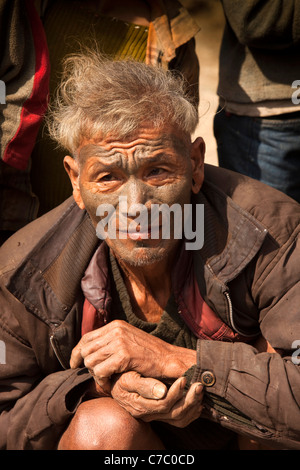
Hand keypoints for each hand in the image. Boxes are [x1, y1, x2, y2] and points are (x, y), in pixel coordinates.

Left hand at [70, 320, 195, 391]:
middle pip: (85, 350)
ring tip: (105, 381)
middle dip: (86, 366)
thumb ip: (111, 340)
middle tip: (95, 376)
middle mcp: (115, 330)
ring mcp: (119, 342)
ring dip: (95, 375)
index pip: (86, 337)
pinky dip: (102, 382)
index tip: (74, 364)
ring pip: (90, 362)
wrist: (169, 359)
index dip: (77, 352)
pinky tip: (110, 385)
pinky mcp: (123, 356)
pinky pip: (100, 372)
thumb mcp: (128, 339)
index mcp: (115, 325)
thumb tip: (89, 350)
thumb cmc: (149, 354)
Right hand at [111, 371, 203, 426]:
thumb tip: (162, 391)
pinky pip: (180, 420)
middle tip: (198, 384)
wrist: (114, 384)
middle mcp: (149, 415)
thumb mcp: (128, 378)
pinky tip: (197, 402)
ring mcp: (155, 416)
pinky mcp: (161, 414)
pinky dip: (192, 412)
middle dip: (190, 399)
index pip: (164, 404)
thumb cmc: (121, 378)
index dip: (176, 392)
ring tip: (199, 390)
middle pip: (175, 413)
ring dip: (193, 405)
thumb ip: (144, 385)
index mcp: (140, 406)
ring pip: (180, 419)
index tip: (184, 378)